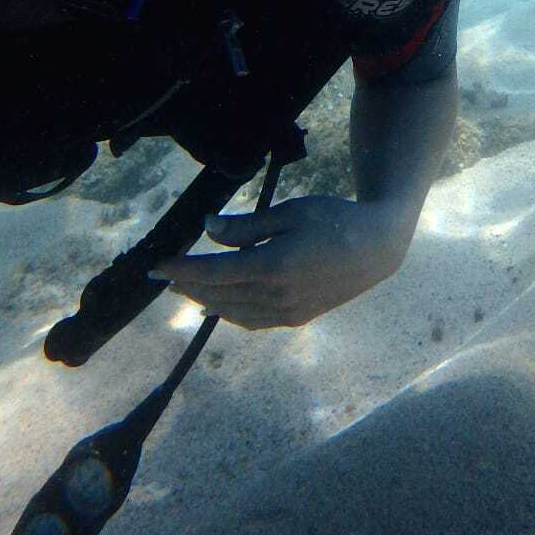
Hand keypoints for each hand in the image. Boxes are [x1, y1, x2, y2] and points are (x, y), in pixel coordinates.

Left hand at [153, 194, 406, 329]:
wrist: (377, 248)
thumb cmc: (334, 219)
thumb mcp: (290, 212)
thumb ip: (246, 226)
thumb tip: (207, 228)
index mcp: (272, 266)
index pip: (213, 272)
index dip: (182, 268)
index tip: (157, 265)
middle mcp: (276, 296)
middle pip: (218, 294)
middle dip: (188, 284)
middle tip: (165, 274)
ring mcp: (286, 313)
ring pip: (232, 312)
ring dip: (205, 300)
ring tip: (185, 288)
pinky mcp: (296, 318)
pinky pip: (252, 321)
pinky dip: (229, 314)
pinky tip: (219, 305)